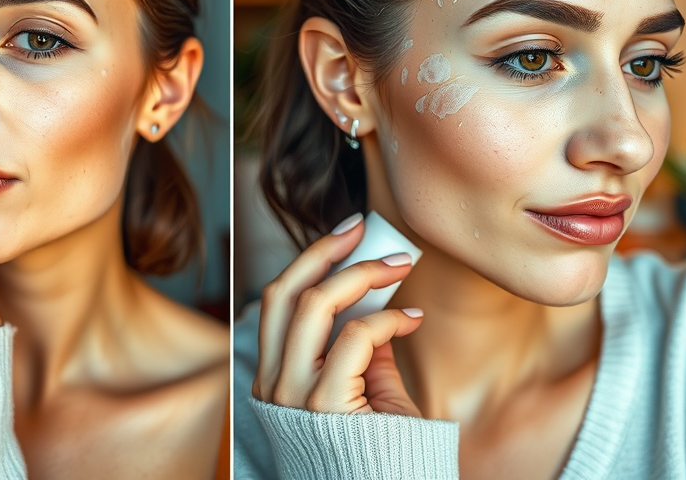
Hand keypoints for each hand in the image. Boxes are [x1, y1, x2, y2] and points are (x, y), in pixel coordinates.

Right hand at [253, 214, 422, 415]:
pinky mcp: (325, 405)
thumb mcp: (362, 395)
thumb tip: (376, 311)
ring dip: (360, 274)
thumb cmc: (375, 457)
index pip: (279, 300)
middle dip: (325, 250)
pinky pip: (357, 337)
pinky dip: (389, 318)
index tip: (347, 235)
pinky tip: (412, 318)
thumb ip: (363, 353)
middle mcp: (273, 382)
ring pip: (313, 304)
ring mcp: (293, 394)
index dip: (312, 260)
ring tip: (397, 264)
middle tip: (363, 228)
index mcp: (274, 377)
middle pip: (286, 291)